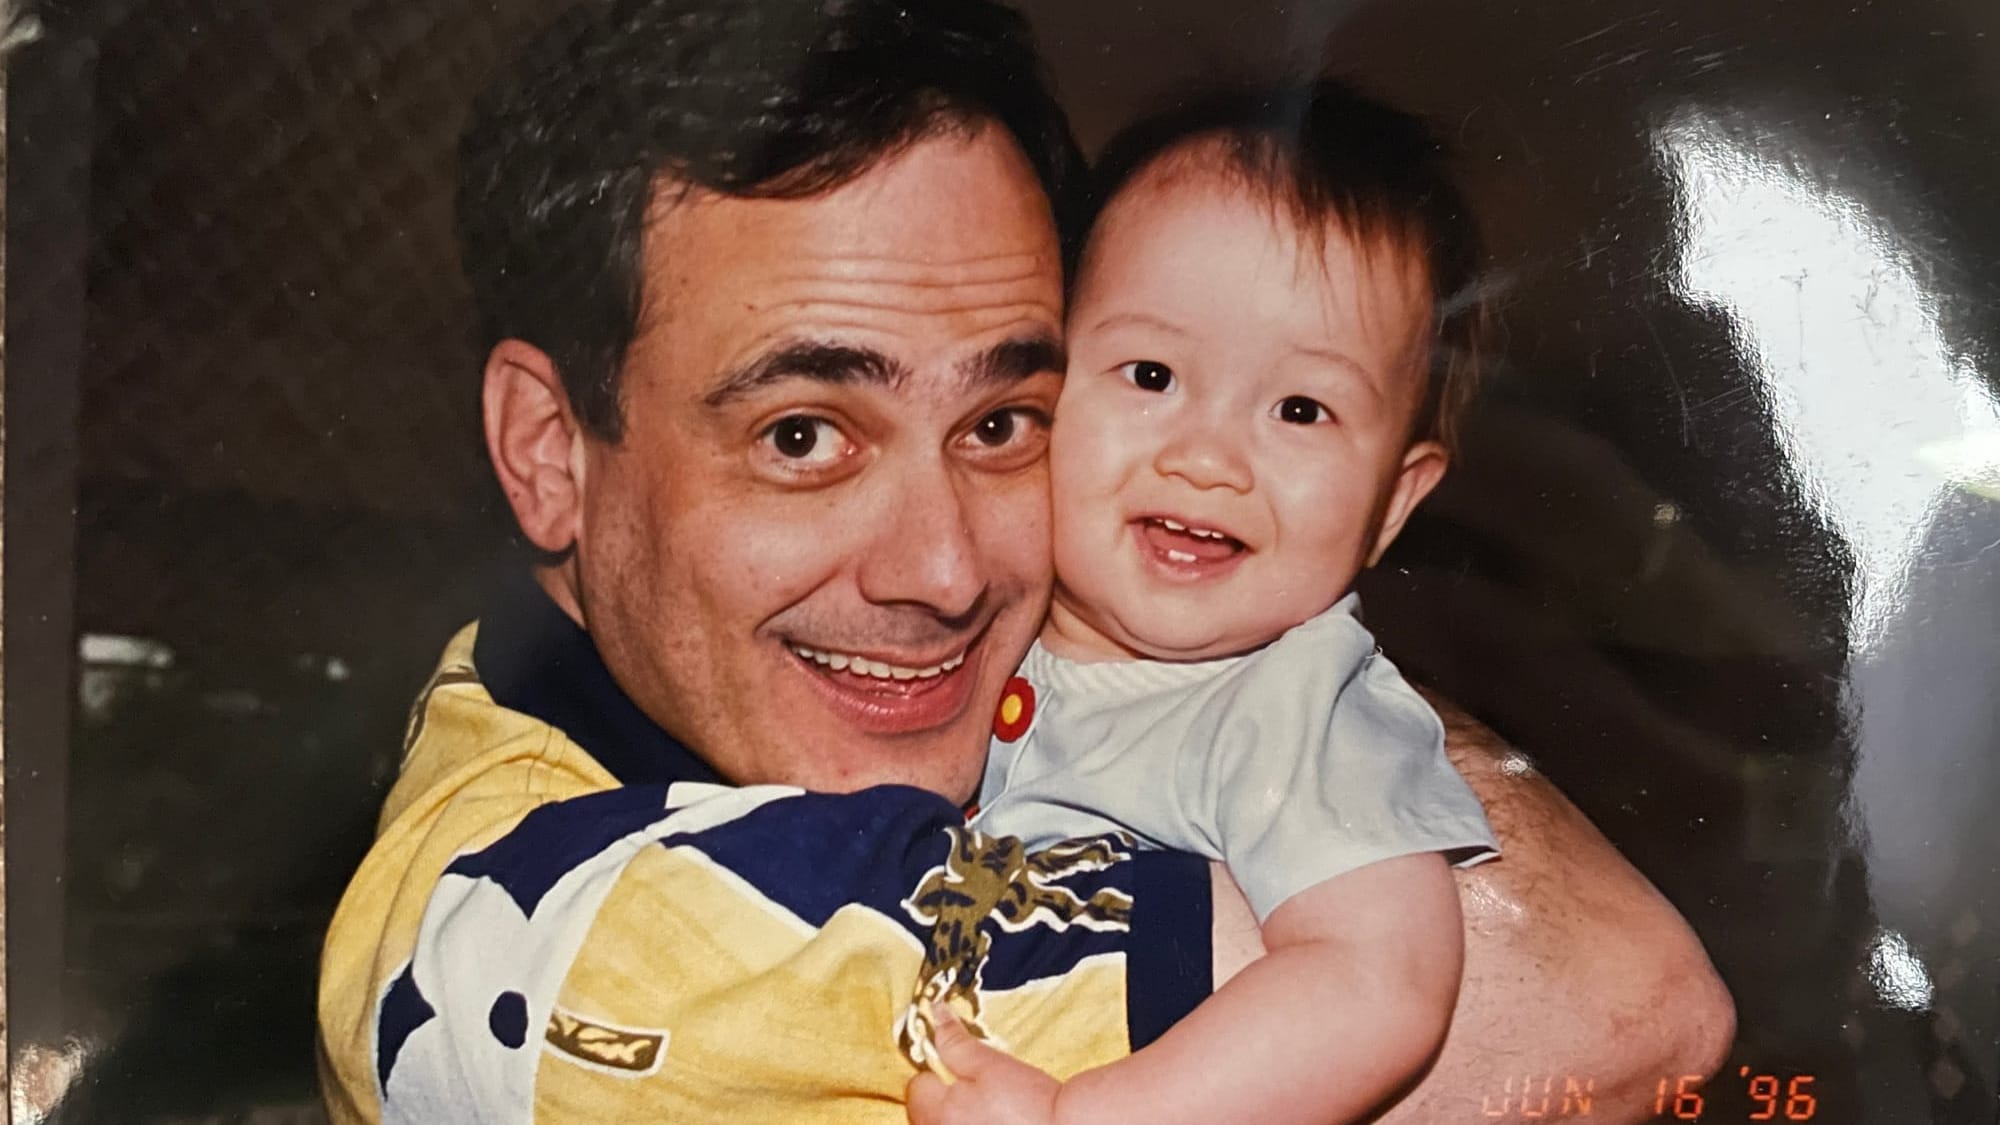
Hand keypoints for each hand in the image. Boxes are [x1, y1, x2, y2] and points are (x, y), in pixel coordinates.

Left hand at [905, 1004, 1063, 1124]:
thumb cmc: (1031, 1102)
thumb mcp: (991, 1063)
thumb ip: (956, 1041)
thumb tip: (937, 1014)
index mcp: (939, 1112)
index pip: (917, 1087)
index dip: (936, 1071)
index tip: (957, 1065)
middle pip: (928, 1113)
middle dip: (947, 1097)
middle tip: (979, 1086)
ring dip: (962, 1116)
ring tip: (994, 1108)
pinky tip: (1002, 1123)